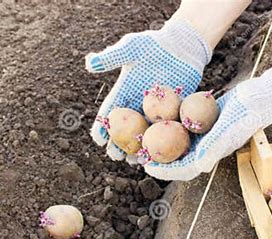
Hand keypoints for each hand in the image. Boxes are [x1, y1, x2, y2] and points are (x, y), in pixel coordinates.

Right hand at [86, 20, 210, 160]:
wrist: (182, 44)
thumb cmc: (154, 43)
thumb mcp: (131, 47)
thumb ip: (112, 57)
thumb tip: (88, 63)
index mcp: (125, 91)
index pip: (111, 111)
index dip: (103, 125)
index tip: (97, 139)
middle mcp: (139, 103)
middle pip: (126, 127)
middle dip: (119, 143)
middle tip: (115, 156)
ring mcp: (158, 109)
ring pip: (145, 133)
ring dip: (140, 147)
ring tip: (135, 161)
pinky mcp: (175, 110)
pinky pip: (167, 129)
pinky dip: (163, 142)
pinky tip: (161, 154)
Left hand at [145, 69, 271, 180]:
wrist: (259, 97)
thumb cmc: (246, 115)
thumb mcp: (228, 131)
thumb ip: (212, 148)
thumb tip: (197, 166)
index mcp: (210, 155)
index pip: (184, 169)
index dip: (165, 170)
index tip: (147, 167)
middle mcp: (205, 147)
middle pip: (177, 158)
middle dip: (158, 158)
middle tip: (139, 153)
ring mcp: (204, 134)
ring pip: (177, 142)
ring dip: (161, 141)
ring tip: (143, 136)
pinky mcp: (203, 121)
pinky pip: (182, 125)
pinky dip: (169, 124)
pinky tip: (155, 115)